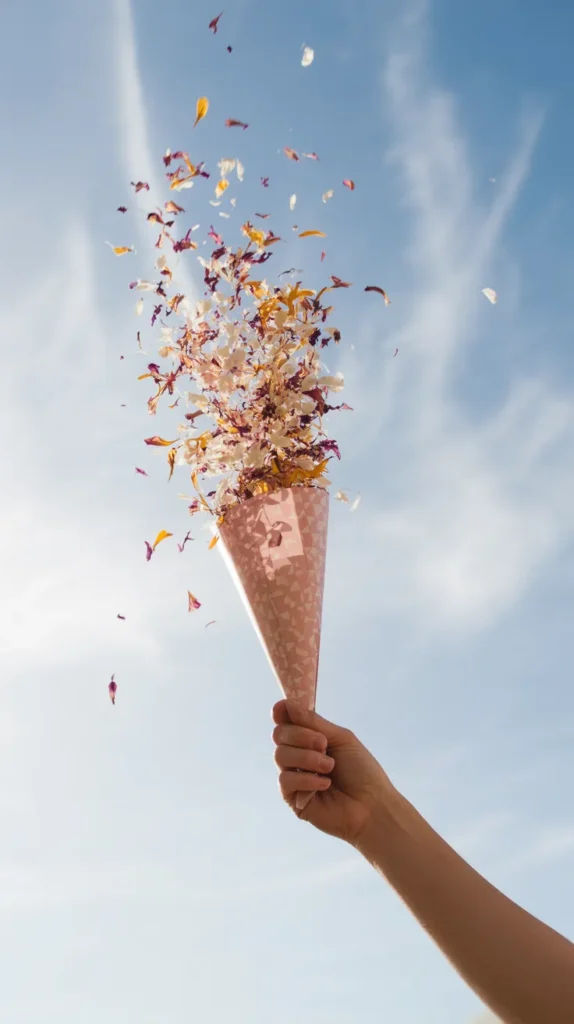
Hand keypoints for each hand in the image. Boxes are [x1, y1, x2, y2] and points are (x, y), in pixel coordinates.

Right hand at [272, 699, 396, 845]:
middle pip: (279, 735)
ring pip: (280, 755)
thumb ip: (313, 722)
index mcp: (309, 740)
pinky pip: (285, 780)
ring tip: (330, 767)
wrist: (373, 806)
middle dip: (301, 736)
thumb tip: (286, 704)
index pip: (285, 722)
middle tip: (324, 745)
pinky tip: (326, 784)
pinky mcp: (292, 798)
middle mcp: (298, 756)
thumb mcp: (341, 739)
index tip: (282, 709)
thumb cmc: (362, 771)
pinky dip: (307, 779)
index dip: (281, 713)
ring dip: (307, 758)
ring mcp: (294, 777)